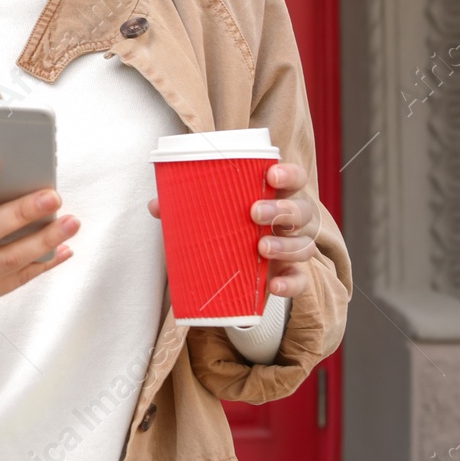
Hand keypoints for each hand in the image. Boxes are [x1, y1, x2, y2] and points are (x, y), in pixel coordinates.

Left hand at [145, 161, 318, 298]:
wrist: (236, 262)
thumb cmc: (226, 223)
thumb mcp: (209, 211)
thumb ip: (184, 205)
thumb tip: (155, 206)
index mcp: (276, 194)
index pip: (295, 178)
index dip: (289, 174)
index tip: (270, 175)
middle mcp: (292, 219)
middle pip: (302, 211)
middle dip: (281, 210)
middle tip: (254, 213)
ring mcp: (294, 247)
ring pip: (304, 245)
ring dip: (285, 245)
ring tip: (261, 248)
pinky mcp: (290, 274)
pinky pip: (300, 281)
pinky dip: (290, 284)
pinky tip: (273, 286)